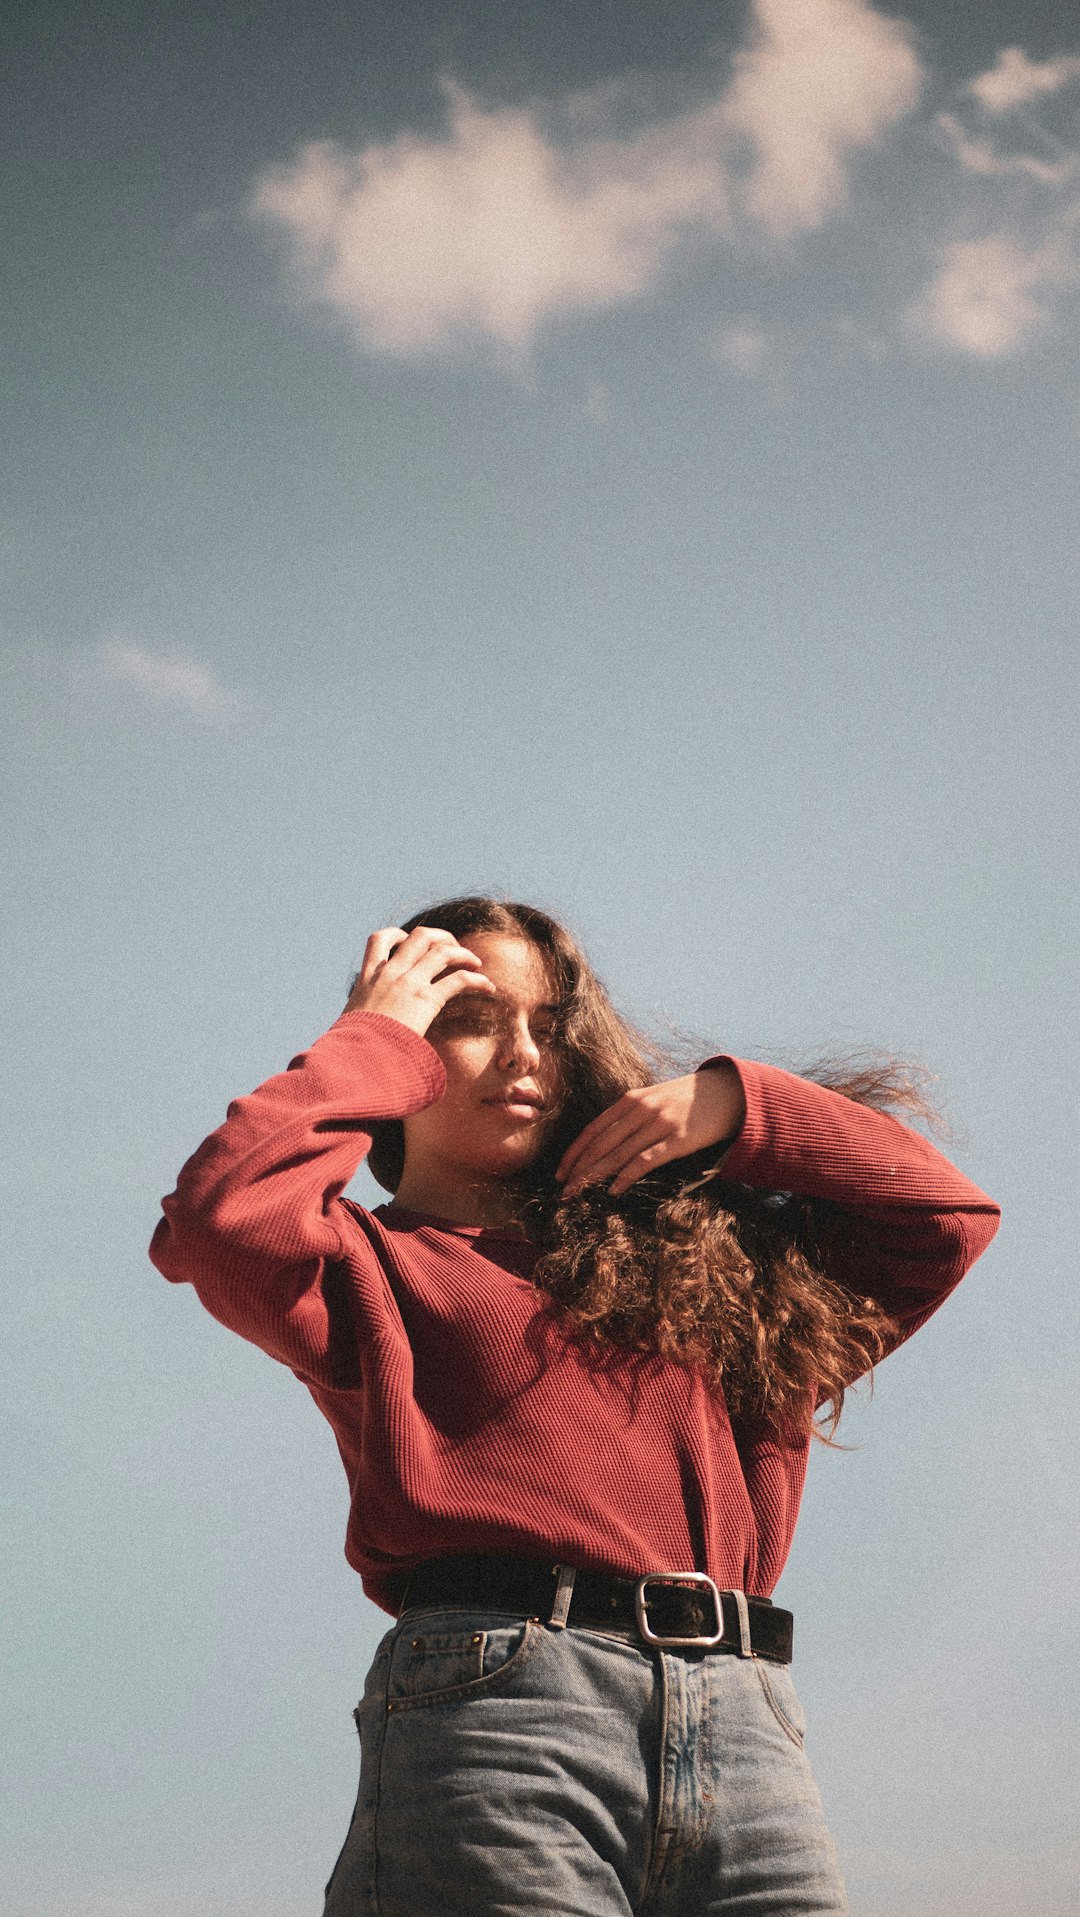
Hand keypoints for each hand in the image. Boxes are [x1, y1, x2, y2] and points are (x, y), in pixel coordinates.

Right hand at [344, 925, 496, 1037]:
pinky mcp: (426, 1000)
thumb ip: (357, 1026)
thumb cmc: (349, 1052)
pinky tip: (488, 988)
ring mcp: (408, 984)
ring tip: (475, 964)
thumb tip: (354, 1044)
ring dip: (463, 953)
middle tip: (452, 951)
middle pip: (419, 936)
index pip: (379, 940)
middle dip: (441, 937)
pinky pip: (459, 980)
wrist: (352, 1060)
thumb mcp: (347, 1029)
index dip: (399, 935)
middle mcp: (388, 974)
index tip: (411, 943)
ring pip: (442, 950)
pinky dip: (478, 980)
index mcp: (367, 979)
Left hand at [556, 1064, 746, 1197]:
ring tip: (579, 1194)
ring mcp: (659, 1123)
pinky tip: (614, 1190)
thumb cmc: (688, 1099)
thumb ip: (631, 1115)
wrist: (728, 1091)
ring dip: (595, 1176)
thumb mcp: (654, 1099)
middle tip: (563, 1192)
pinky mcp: (678, 1139)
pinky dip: (627, 1176)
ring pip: (618, 1153)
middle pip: (601, 1143)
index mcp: (631, 1099)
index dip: (574, 1153)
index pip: (593, 1129)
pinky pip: (646, 1160)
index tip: (560, 1173)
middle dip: (579, 1169)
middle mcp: (641, 1109)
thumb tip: (606, 1141)